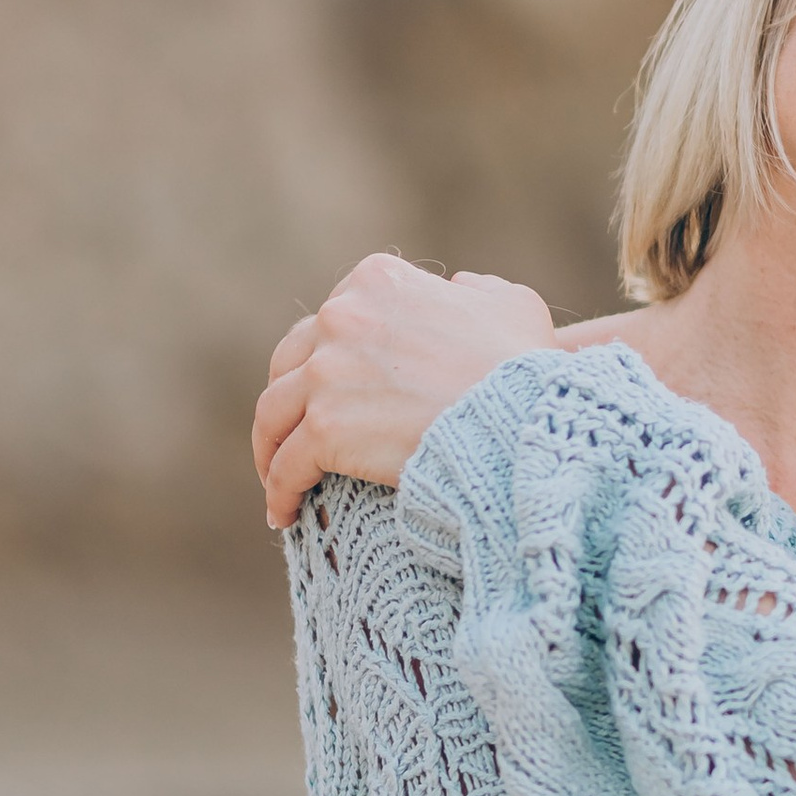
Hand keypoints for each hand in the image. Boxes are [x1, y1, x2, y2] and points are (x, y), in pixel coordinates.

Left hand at [253, 253, 554, 527]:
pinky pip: (286, 465)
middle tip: (293, 434)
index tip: (332, 387)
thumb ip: (477, 289)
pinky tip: (286, 514)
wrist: (521, 419)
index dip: (330, 354)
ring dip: (270, 447)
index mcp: (379, 280)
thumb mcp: (512, 304)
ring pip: (274, 413)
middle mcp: (342, 316)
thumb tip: (458, 287)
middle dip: (289, 398)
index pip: (333, 315)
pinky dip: (280, 490)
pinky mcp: (323, 428)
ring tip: (278, 478)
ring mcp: (327, 373)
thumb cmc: (525, 367)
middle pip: (291, 361)